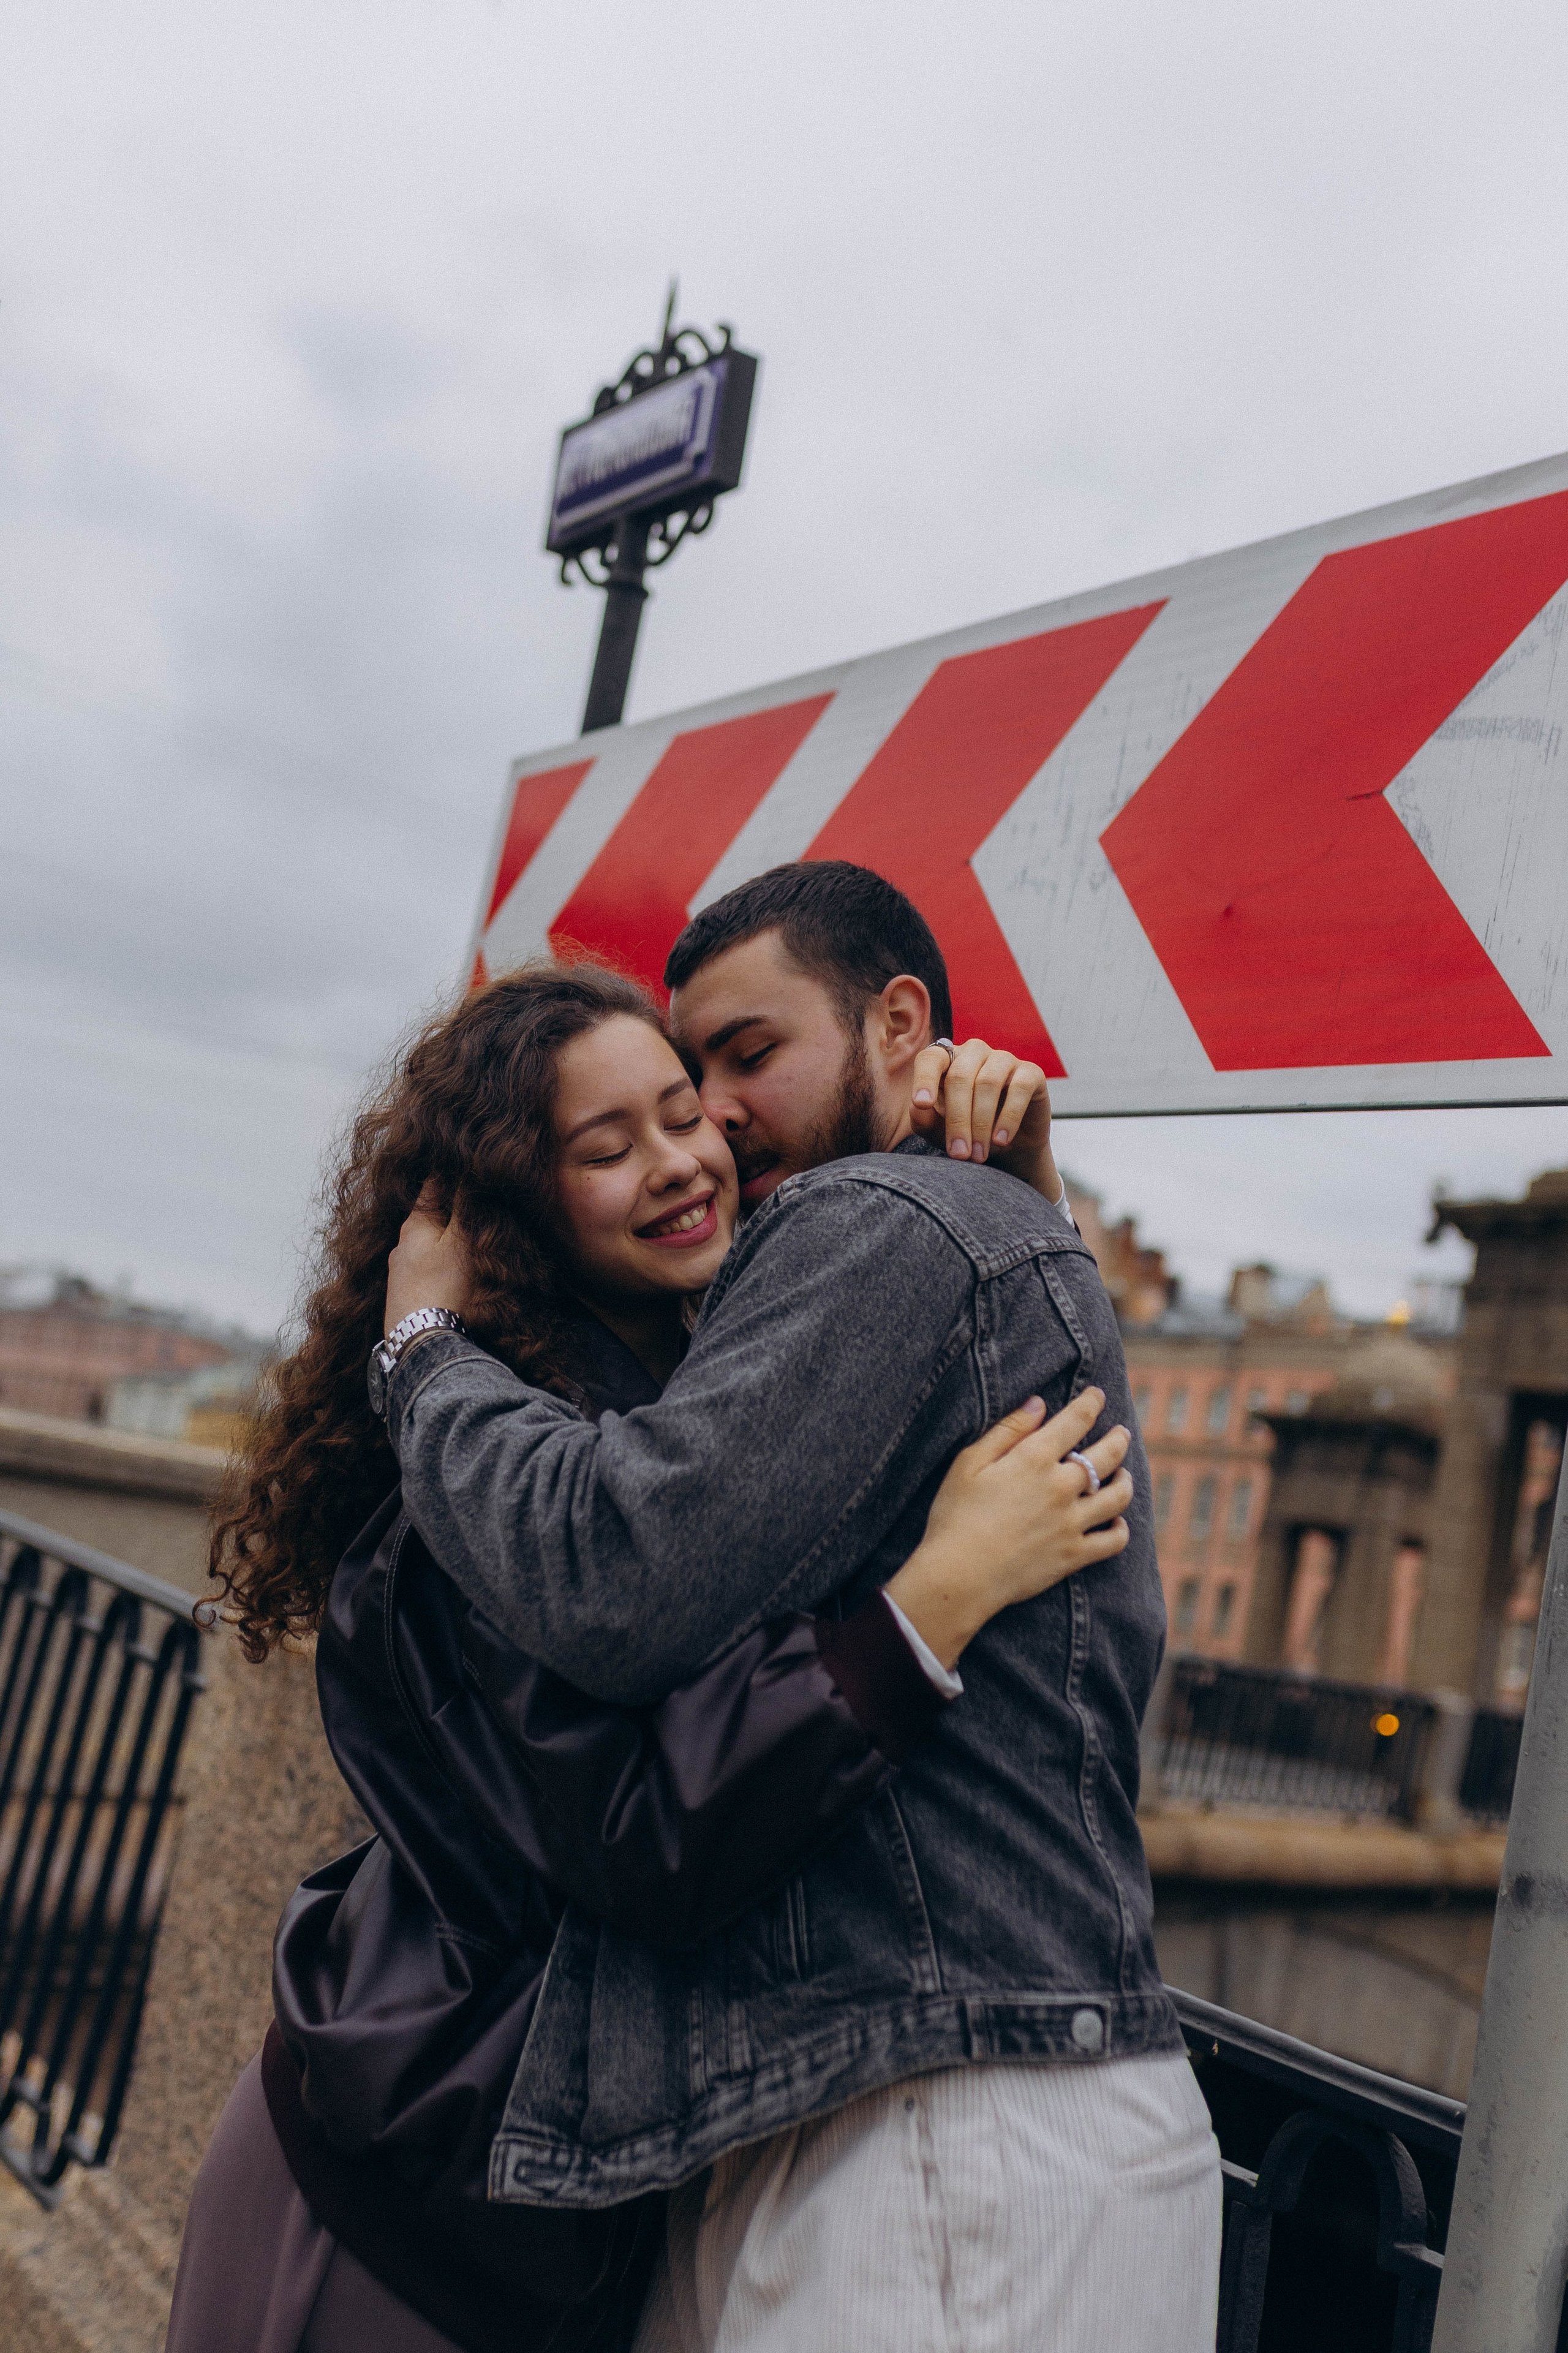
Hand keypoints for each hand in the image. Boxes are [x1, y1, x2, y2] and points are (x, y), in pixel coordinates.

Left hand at [385, 1183, 473, 1335]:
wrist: (420, 1342)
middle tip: (471, 1196)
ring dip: (444, 1236)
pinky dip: (438, 1259)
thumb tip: (467, 1170)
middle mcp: (402, 1244)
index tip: (464, 1159)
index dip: (449, 1171)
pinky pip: (424, 1266)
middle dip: (449, 1205)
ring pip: (426, 1242)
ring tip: (464, 1234)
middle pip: (428, 1214)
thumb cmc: (443, 1288)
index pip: (432, 1185)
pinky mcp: (403, 1295)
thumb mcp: (460, 1241)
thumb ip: (464, 1206)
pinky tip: (450, 1269)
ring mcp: (400, 1271)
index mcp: (415, 1224)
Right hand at [885, 1388, 1131, 1668]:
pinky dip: (1121, 1529)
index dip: (1090, 1403)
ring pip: (1118, 1495)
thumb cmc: (955, 1516)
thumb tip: (1038, 1403)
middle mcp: (1061, 1487)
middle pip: (1108, 1455)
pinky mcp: (1074, 1555)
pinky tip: (1116, 1522)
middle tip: (1122, 1432)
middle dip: (1118, 1438)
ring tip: (1124, 1475)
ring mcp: (1072, 1522)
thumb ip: (1007, 1430)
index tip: (1097, 1395)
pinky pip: (1113, 1541)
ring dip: (1126, 1480)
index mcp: (1034, 1459)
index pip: (1075, 1420)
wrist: (959, 1576)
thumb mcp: (969, 1463)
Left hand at [909, 1036, 1061, 1203]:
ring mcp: (1004, 1059)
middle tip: (959, 1154)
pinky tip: (1001, 1140)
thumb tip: (919, 1108)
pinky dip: (1009, 1117)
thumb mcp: (939, 1131)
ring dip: (981, 1123)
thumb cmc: (967, 1132)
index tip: (922, 1105)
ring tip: (978, 1155)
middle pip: (960, 1076)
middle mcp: (974, 1053)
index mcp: (947, 1060)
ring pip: (987, 1082)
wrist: (1009, 1147)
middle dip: (958, 1119)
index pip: (931, 1059)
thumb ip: (924, 1120)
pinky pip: (1019, 1089)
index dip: (925, 1079)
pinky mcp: (1031, 1073)